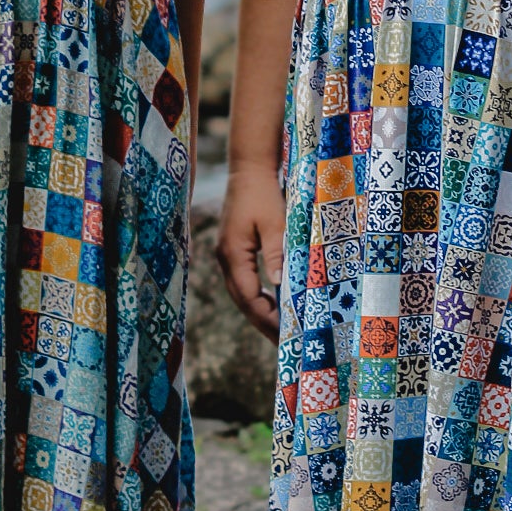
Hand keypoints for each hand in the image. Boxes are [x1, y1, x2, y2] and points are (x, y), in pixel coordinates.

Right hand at [215, 162, 284, 341]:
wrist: (249, 169)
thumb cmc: (264, 193)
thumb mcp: (275, 223)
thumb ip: (276, 253)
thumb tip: (280, 286)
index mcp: (233, 254)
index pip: (249, 297)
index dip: (267, 317)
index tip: (286, 332)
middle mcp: (225, 258)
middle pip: (242, 300)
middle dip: (262, 322)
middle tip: (284, 342)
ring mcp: (227, 255)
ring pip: (241, 293)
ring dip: (259, 311)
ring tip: (279, 330)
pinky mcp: (233, 250)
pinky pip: (243, 281)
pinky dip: (257, 296)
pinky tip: (272, 304)